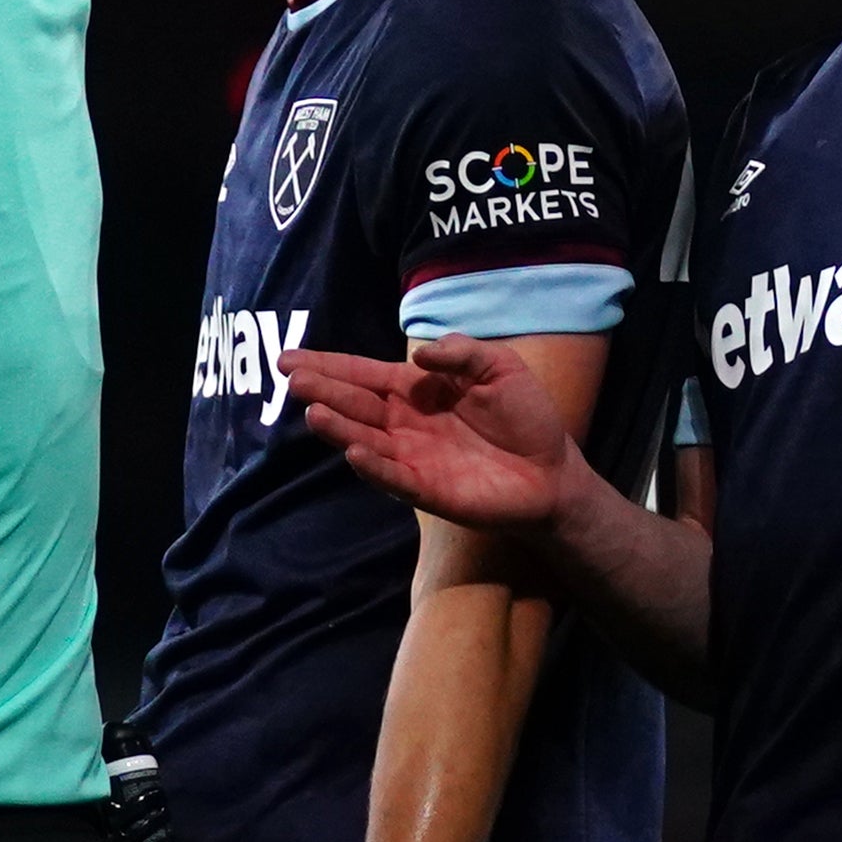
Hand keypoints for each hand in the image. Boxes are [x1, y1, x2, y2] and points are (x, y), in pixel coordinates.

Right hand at [284, 331, 598, 539]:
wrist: (552, 470)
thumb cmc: (524, 416)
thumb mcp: (499, 367)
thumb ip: (463, 352)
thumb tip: (421, 355)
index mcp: (417, 390)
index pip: (364, 374)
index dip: (329, 366)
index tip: (289, 359)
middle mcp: (404, 423)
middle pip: (355, 404)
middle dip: (323, 390)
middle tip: (291, 379)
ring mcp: (411, 457)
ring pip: (365, 440)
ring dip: (339, 427)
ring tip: (313, 412)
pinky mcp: (426, 489)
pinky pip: (394, 477)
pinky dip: (374, 467)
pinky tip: (354, 453)